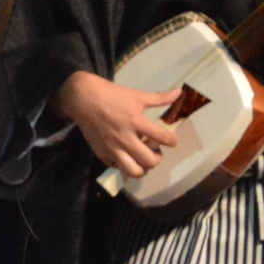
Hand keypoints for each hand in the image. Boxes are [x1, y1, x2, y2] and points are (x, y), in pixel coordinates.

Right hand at [50, 71, 179, 178]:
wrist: (83, 99)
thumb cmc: (112, 95)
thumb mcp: (137, 95)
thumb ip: (160, 98)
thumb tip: (180, 92)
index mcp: (137, 121)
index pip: (163, 138)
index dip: (172, 141)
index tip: (170, 139)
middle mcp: (126, 138)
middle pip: (150, 161)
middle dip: (157, 157)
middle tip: (154, 150)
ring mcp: (113, 148)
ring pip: (134, 171)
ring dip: (142, 168)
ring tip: (141, 159)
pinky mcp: (102, 154)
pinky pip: (117, 168)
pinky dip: (124, 166)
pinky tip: (126, 156)